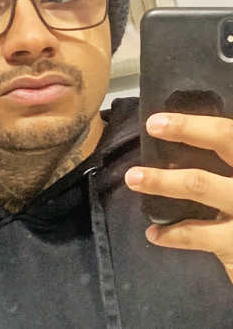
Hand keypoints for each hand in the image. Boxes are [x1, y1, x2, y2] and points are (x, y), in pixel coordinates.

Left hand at [125, 112, 232, 282]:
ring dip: (162, 180)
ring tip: (133, 179)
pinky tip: (153, 233)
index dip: (191, 125)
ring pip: (200, 185)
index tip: (156, 121)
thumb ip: (222, 161)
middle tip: (151, 127)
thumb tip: (182, 149)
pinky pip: (199, 235)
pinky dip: (172, 234)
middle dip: (183, 132)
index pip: (225, 132)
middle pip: (220, 143)